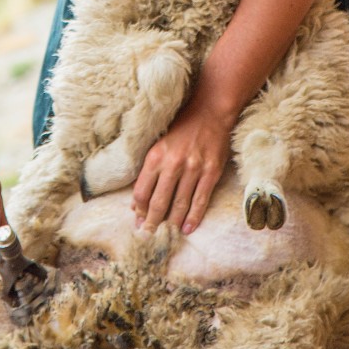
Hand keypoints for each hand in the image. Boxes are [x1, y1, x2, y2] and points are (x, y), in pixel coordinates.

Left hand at [132, 99, 232, 234]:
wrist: (210, 112)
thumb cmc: (181, 128)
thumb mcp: (158, 144)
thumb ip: (148, 171)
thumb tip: (136, 202)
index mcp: (156, 156)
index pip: (142, 191)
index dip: (139, 209)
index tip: (137, 221)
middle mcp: (173, 163)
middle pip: (159, 201)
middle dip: (152, 222)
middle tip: (148, 236)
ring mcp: (194, 168)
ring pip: (180, 204)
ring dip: (172, 223)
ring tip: (167, 235)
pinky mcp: (211, 172)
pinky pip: (200, 200)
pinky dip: (193, 217)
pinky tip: (188, 228)